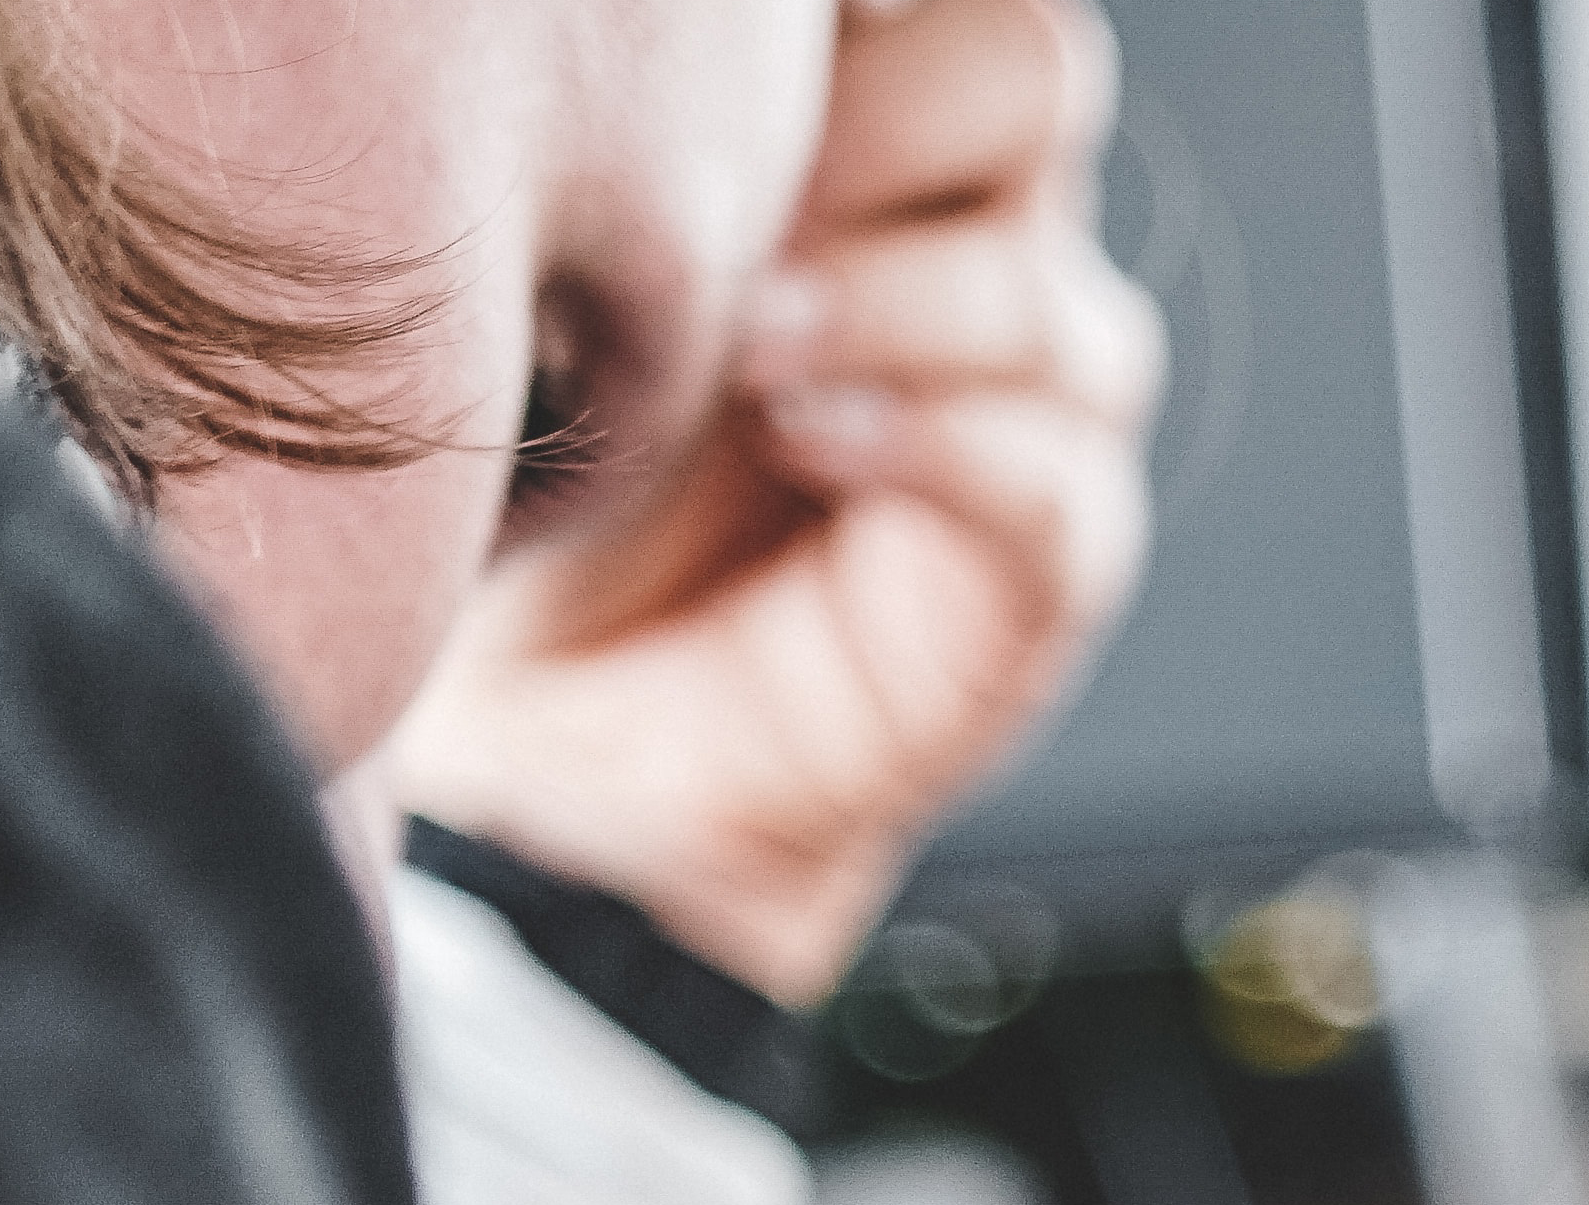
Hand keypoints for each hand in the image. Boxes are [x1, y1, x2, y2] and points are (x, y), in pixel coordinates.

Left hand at [394, 0, 1163, 1003]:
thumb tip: (605, 48)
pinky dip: (929, 439)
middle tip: (735, 193)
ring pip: (1043, 277)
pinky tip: (808, 441)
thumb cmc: (537, 493)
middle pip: (1032, 78)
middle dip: (880, 117)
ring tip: (743, 351)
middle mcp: (968, 238)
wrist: (556, 746)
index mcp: (857, 136)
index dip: (881, 1)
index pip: (947, 1)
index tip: (745, 46)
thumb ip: (637, 163)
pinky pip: (1051, 463)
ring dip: (883, 296)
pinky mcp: (1048, 556)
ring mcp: (1029, 397)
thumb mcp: (551, 288)